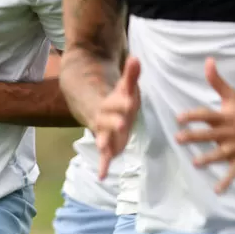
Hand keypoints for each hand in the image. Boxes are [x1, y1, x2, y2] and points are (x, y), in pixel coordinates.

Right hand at [93, 57, 140, 178]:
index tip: (129, 102)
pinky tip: (102, 175)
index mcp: (112, 104)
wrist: (98, 110)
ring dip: (104, 143)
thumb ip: (131, 74)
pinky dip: (103, 164)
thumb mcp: (125, 87)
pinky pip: (104, 155)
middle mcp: (105, 118)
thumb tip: (136, 58)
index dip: (122, 102)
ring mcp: (104, 132)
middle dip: (115, 122)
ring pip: (103, 137)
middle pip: (109, 120)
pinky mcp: (106, 144)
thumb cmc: (119, 99)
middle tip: (122, 124)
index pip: (117, 102)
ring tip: (104, 149)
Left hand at [176, 58, 234, 193]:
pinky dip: (226, 181)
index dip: (193, 115)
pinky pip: (233, 172)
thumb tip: (208, 61)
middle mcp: (228, 132)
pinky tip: (217, 190)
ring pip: (220, 154)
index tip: (179, 117)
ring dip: (208, 158)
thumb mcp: (232, 96)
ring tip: (195, 163)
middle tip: (179, 139)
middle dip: (194, 137)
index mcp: (224, 117)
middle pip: (209, 134)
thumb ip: (217, 81)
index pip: (206, 115)